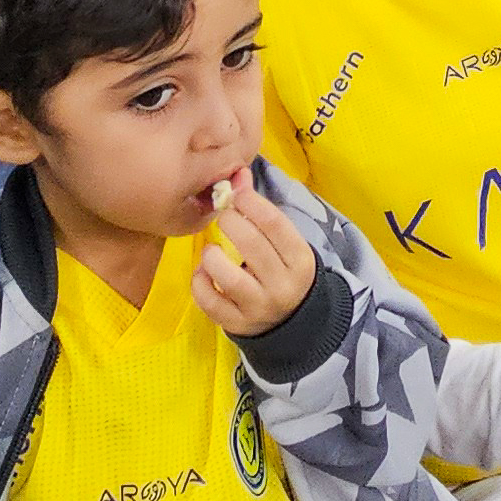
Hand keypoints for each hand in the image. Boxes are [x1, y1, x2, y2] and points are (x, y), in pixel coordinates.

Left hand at [189, 171, 319, 337]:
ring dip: (212, 255)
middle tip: (222, 217)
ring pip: (228, 277)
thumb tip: (238, 175)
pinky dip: (200, 282)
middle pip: (251, 245)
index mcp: (300, 260)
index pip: (275, 224)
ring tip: (211, 250)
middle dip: (230, 222)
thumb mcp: (284, 244)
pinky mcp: (237, 324)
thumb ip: (260, 211)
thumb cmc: (284, 271)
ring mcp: (259, 308)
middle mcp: (283, 285)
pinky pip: (210, 302)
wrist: (292, 322)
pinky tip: (204, 273)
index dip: (251, 203)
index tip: (236, 195)